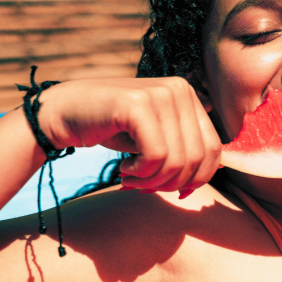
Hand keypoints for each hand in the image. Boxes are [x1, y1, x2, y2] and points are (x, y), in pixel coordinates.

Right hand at [37, 77, 221, 193]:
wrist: (65, 113)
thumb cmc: (113, 129)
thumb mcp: (157, 137)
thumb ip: (184, 147)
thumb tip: (216, 172)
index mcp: (189, 96)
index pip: (214, 149)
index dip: (199, 179)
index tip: (175, 192)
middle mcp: (179, 89)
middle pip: (197, 157)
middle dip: (172, 183)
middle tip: (145, 188)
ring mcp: (160, 93)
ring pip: (177, 160)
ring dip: (153, 181)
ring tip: (132, 179)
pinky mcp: (137, 104)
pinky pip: (156, 155)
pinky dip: (140, 172)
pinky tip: (124, 168)